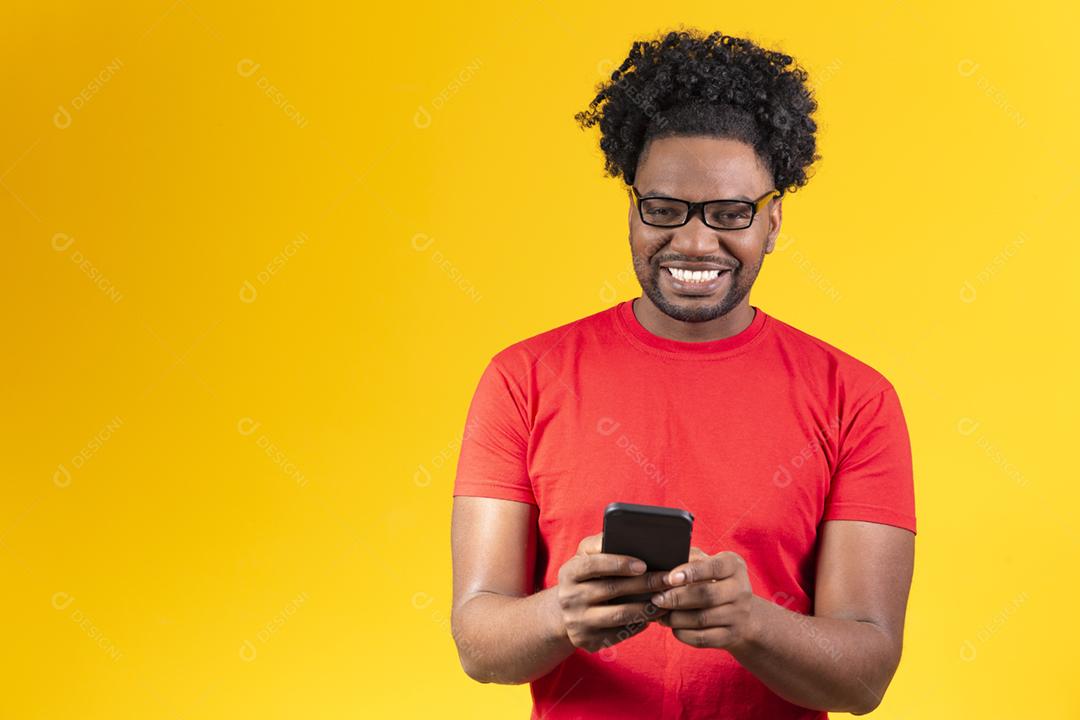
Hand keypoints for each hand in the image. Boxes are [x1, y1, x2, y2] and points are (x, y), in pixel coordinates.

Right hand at [554, 533, 670, 652]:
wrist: (563, 613)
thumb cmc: (584, 577)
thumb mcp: (584, 558)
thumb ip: (600, 544)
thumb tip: (629, 535)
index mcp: (568, 572)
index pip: (592, 565)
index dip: (618, 563)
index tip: (643, 564)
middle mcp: (569, 598)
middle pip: (611, 590)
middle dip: (644, 584)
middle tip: (668, 579)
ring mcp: (577, 622)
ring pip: (618, 615)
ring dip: (646, 607)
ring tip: (666, 600)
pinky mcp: (588, 641)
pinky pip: (619, 634)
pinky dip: (639, 625)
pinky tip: (652, 617)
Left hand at [650, 546, 757, 650]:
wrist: (742, 614)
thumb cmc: (714, 580)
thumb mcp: (708, 563)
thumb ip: (690, 559)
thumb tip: (664, 561)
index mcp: (734, 566)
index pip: (714, 567)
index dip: (692, 572)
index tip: (670, 578)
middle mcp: (740, 590)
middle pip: (707, 595)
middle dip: (677, 598)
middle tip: (656, 599)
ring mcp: (738, 615)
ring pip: (702, 619)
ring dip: (676, 618)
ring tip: (659, 614)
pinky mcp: (731, 636)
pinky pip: (703, 638)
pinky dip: (683, 633)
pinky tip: (672, 627)